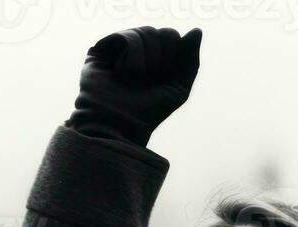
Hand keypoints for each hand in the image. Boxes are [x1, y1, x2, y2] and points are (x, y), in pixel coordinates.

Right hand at [69, 26, 202, 145]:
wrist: (119, 125)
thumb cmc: (148, 113)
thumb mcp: (179, 89)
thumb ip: (190, 61)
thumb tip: (197, 30)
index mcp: (155, 61)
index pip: (171, 36)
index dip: (175, 51)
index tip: (164, 75)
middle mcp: (137, 54)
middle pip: (160, 32)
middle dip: (162, 55)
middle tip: (150, 76)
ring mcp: (118, 50)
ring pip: (144, 32)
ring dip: (147, 58)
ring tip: (135, 77)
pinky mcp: (100, 50)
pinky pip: (125, 36)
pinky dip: (131, 54)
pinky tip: (121, 71)